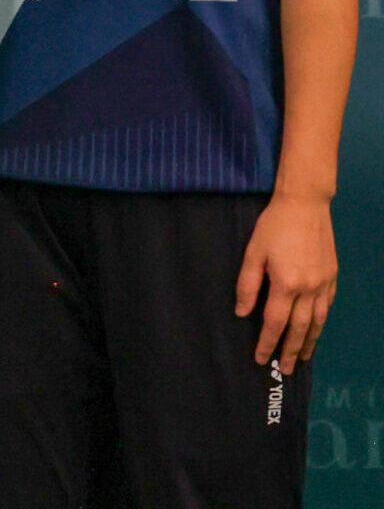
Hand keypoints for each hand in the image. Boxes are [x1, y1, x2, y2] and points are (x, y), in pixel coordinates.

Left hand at [236, 191, 336, 372]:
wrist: (305, 206)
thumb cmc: (273, 227)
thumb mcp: (252, 254)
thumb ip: (247, 285)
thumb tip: (242, 313)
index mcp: (286, 284)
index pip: (275, 323)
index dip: (267, 343)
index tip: (260, 358)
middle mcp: (309, 289)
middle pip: (299, 329)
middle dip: (291, 351)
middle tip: (285, 370)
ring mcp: (324, 284)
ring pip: (318, 322)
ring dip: (310, 342)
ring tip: (303, 358)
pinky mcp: (332, 277)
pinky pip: (327, 307)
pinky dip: (321, 323)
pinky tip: (315, 330)